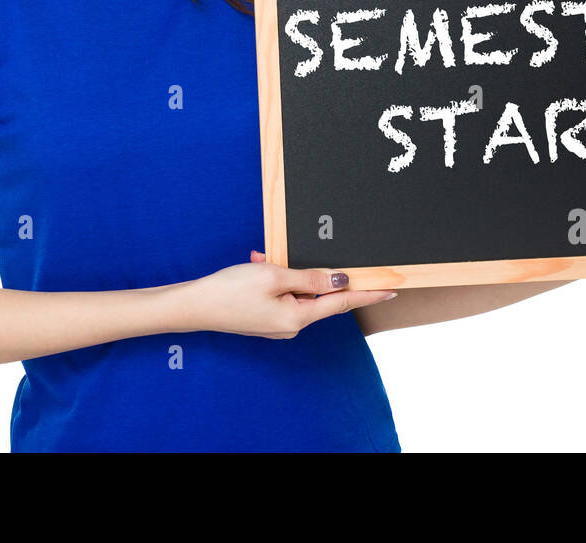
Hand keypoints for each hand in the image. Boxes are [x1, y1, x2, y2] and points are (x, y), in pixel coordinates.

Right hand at [179, 252, 396, 338]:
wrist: (194, 306)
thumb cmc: (231, 290)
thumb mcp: (275, 276)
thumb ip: (311, 278)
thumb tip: (340, 280)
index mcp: (298, 317)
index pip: (342, 302)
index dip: (368, 292)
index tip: (392, 288)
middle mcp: (292, 325)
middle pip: (318, 295)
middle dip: (310, 273)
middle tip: (291, 259)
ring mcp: (278, 324)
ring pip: (296, 291)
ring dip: (285, 272)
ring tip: (261, 261)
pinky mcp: (265, 318)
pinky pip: (281, 294)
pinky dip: (273, 278)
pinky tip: (257, 264)